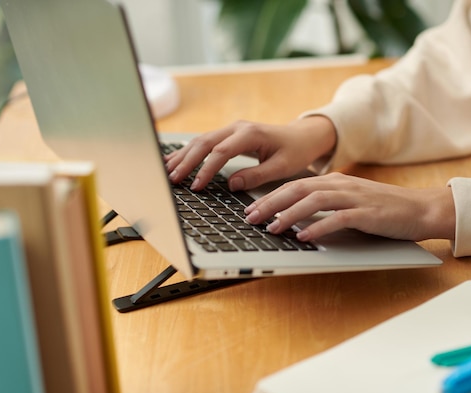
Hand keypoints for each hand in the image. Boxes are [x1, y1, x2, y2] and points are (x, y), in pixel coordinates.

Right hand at [164, 116, 336, 190]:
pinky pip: (205, 142)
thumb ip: (257, 175)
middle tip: (174, 180)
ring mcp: (231, 129)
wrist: (302, 136)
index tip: (197, 186)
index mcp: (250, 134)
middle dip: (187, 162)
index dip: (206, 170)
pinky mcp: (229, 134)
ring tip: (168, 171)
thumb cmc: (295, 151)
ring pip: (201, 140)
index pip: (221, 152)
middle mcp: (237, 127)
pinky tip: (175, 160)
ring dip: (183, 156)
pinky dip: (189, 151)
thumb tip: (232, 184)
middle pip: (204, 143)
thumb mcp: (282, 167)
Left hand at [244, 172, 455, 241]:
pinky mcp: (367, 213)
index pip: (295, 185)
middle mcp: (342, 186)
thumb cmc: (384, 209)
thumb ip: (327, 205)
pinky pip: (338, 218)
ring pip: (314, 201)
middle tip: (251, 218)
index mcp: (336, 182)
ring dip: (289, 214)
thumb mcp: (351, 201)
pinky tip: (304, 237)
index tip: (252, 208)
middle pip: (298, 189)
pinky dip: (319, 227)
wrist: (421, 209)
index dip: (271, 196)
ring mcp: (355, 198)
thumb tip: (297, 219)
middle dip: (271, 203)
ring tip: (272, 228)